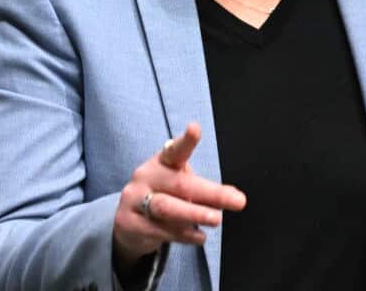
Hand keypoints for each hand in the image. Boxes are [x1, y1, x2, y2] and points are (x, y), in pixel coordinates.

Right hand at [112, 122, 247, 270]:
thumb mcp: (181, 187)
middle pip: (179, 184)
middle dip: (211, 193)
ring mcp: (134, 200)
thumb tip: (234, 197)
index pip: (174, 150)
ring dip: (195, 214)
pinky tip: (200, 237)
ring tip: (217, 219)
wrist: (128, 221)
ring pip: (167, 208)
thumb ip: (205, 191)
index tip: (195, 129)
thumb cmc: (163, 196)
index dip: (186, 141)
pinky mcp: (129, 224)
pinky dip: (184, 235)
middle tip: (237, 200)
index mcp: (161, 162)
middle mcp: (145, 177)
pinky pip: (160, 230)